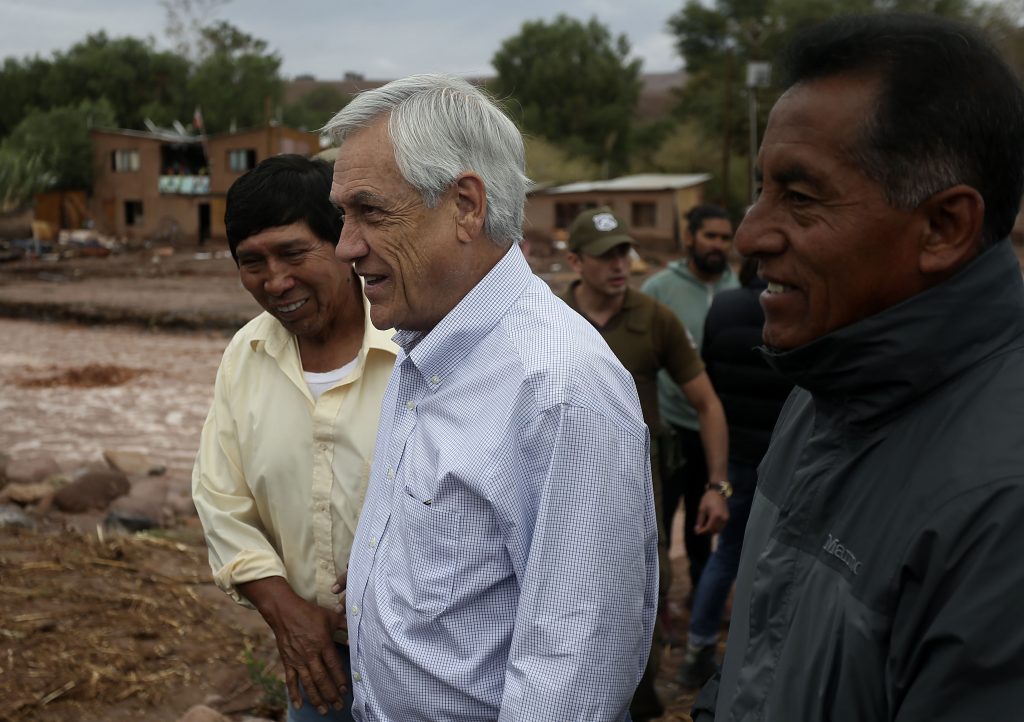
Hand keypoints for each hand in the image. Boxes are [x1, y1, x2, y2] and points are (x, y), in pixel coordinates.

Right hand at [239, 578, 347, 713]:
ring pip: (308, 683)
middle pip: (322, 678)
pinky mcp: (287, 662)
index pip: (333, 665)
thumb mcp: (330, 616)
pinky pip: (291, 681)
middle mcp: (310, 654)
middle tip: (339, 706)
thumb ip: (344, 626)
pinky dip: (294, 694)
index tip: (346, 690)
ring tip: (324, 711)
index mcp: (322, 643)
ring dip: (316, 698)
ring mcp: (297, 660)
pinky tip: (299, 705)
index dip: (340, 679)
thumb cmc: (309, 613)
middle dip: (331, 694)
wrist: (284, 611)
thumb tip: (355, 639)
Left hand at [694, 490, 728, 534]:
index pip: (708, 528)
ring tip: (704, 526)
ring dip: (711, 530)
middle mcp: (722, 518)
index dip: (702, 532)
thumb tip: (697, 530)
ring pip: (718, 530)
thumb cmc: (708, 499)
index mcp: (715, 516)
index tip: (696, 532)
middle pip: (714, 531)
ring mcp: (726, 518)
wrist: (718, 492)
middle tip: (699, 529)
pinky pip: (721, 527)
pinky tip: (710, 523)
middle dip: (706, 532)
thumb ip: (700, 520)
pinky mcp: (727, 517)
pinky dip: (716, 527)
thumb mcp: (701, 509)